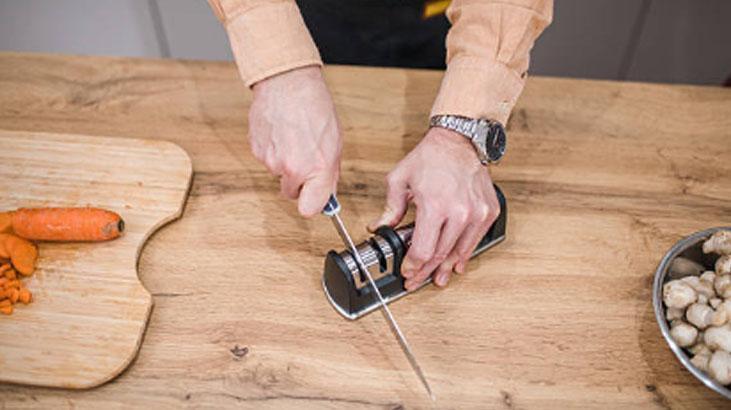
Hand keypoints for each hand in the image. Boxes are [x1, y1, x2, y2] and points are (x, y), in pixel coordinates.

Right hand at [248, 66, 341, 216]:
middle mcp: (292, 169)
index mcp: (317, 168)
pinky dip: (273, 149)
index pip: (309, 209)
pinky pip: (266, 159)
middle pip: (291, 193)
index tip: (314, 198)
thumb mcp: (335, 142)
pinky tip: (282, 131)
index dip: (312, 204)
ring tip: (294, 136)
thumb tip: (327, 193)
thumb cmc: (315, 107)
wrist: (288, 82)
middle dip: (298, 182)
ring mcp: (271, 161)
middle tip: (305, 158)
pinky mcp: (256, 150)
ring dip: (285, 161)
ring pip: (278, 173)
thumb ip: (330, 173)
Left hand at [368, 127, 499, 289]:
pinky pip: (476, 240)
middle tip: (417, 280)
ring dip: (447, 268)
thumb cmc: (431, 157)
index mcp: (435, 206)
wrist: (459, 140)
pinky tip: (457, 262)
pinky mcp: (488, 211)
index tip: (407, 272)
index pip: (423, 250)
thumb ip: (390, 209)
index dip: (413, 266)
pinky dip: (465, 253)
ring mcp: (476, 213)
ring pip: (460, 251)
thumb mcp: (400, 180)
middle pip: (441, 255)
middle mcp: (459, 212)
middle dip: (426, 271)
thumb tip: (380, 228)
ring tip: (438, 278)